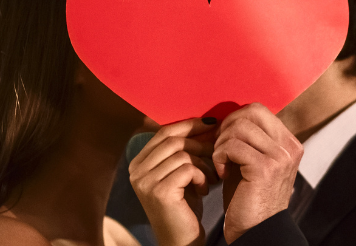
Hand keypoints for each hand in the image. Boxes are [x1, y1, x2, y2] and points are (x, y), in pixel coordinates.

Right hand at [130, 118, 218, 245]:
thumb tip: (207, 121)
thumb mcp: (181, 172)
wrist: (182, 240)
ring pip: (182, 153)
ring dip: (203, 163)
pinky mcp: (159, 191)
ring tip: (211, 176)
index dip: (189, 124)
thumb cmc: (185, 205)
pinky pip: (187, 168)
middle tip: (219, 149)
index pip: (164, 132)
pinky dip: (201, 176)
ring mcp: (145, 181)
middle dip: (200, 141)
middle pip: (173, 139)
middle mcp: (136, 170)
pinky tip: (204, 189)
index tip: (212, 123)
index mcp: (138, 162)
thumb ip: (184, 149)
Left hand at [213, 103, 302, 242]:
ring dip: (221, 144)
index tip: (223, 140)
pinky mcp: (264, 168)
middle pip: (250, 112)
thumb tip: (229, 117)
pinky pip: (232, 146)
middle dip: (227, 128)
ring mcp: (280, 157)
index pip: (258, 110)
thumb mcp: (253, 162)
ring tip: (220, 163)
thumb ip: (249, 139)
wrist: (255, 230)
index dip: (234, 120)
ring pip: (239, 128)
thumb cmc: (248, 197)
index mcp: (289, 144)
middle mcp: (289, 148)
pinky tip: (221, 173)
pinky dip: (219, 157)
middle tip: (219, 149)